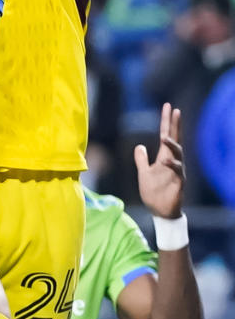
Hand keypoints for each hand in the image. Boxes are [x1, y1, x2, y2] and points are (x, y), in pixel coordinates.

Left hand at [135, 103, 185, 219]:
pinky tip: (166, 160)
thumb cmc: (154, 192)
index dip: (166, 121)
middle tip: (175, 110)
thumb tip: (139, 146)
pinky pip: (178, 171)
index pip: (166, 135)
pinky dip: (173, 164)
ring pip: (178, 154)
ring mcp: (177, 171)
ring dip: (172, 145)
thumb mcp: (144, 173)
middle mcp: (172, 161)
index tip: (168, 107)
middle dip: (175, 125)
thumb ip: (141, 159)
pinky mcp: (179, 182)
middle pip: (175, 139)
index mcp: (163, 157)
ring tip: (164, 136)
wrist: (160, 212)